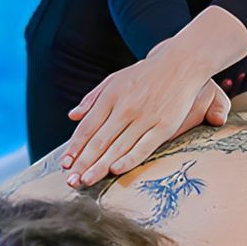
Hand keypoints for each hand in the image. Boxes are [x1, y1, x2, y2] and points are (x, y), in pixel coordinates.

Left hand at [62, 58, 229, 187]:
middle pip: (99, 141)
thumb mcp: (114, 80)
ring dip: (100, 166)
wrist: (181, 64)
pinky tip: (116, 170)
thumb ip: (92, 98)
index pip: (87, 127)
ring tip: (87, 181)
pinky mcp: (164, 126)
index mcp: (111, 97)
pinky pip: (144, 147)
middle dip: (83, 163)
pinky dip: (129, 160)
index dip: (75, 147)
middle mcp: (125, 108)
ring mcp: (145, 118)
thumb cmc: (145, 74)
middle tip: (71, 181)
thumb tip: (72, 116)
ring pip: (118, 147)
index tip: (65, 164)